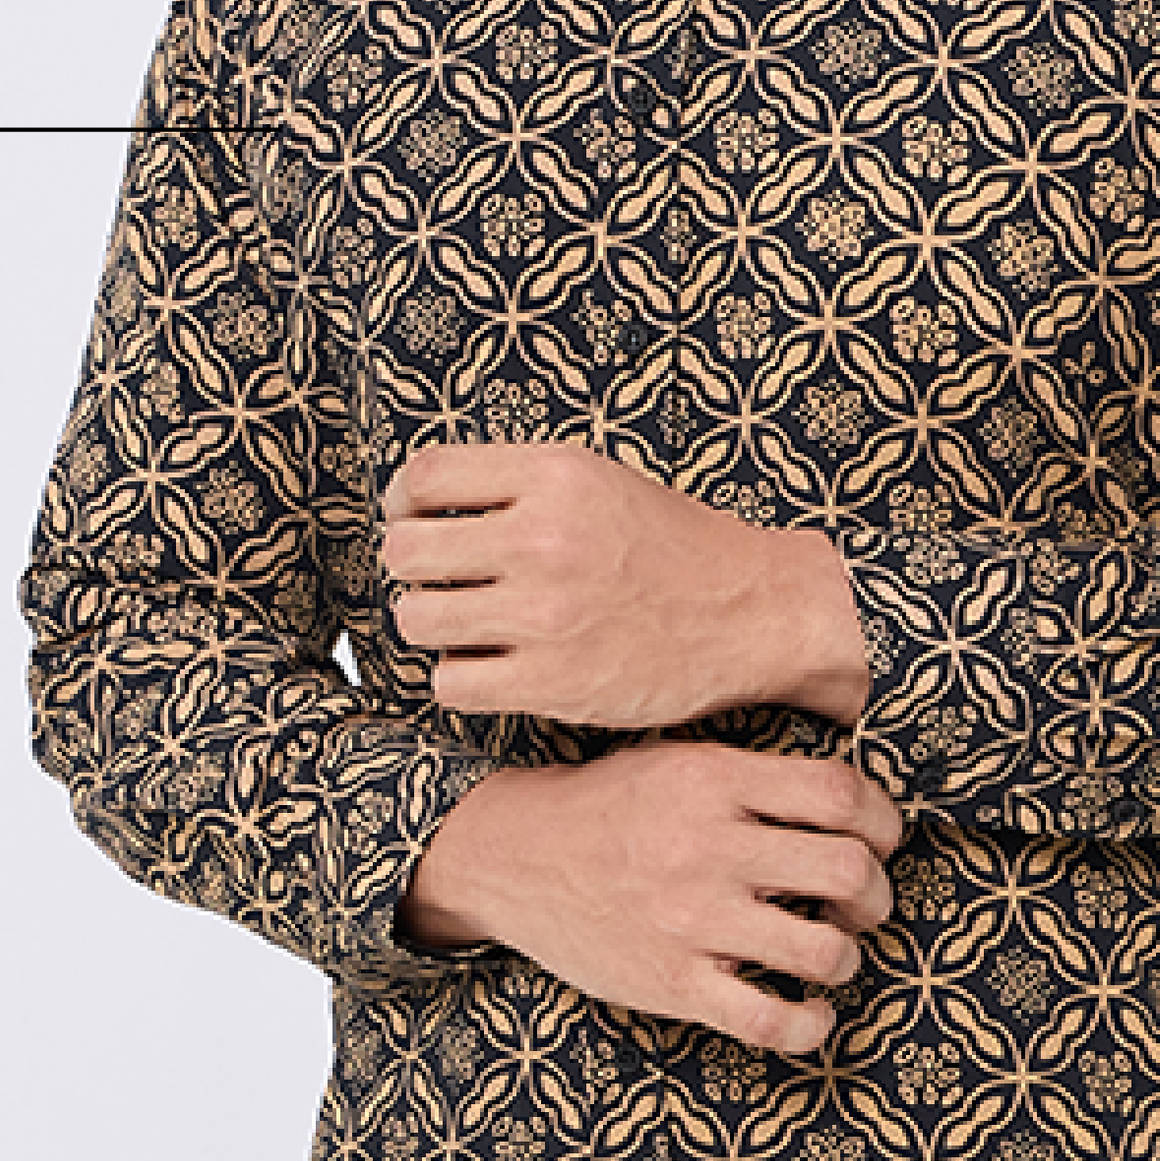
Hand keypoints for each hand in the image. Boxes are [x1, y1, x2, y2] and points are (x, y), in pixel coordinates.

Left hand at [379, 441, 869, 730]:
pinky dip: (461, 679)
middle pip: (406, 551)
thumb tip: (418, 502)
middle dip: (414, 568)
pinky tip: (492, 667)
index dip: (405, 503)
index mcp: (555, 476)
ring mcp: (545, 615)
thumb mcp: (599, 481)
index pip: (424, 477)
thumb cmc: (674, 547)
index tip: (417, 520)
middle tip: (443, 580)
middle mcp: (544, 539)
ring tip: (468, 626)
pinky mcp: (552, 682)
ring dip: (433, 626)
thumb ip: (518, 483)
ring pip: (417, 619)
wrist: (754, 612)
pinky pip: (449, 683)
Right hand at [399, 742, 904, 1056]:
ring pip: (823, 951)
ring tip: (829, 954)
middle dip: (876, 894)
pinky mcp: (672, 983)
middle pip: (848, 871)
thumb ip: (758, 779)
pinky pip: (768, 1021)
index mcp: (716, 782)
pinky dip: (809, 1025)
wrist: (513, 856)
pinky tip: (809, 1013)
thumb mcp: (680, 762)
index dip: (884, 821)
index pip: (842, 795)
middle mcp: (709, 848)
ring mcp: (691, 920)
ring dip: (846, 957)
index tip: (880, 840)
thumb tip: (853, 804)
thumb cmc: (609, 807)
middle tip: (861, 903)